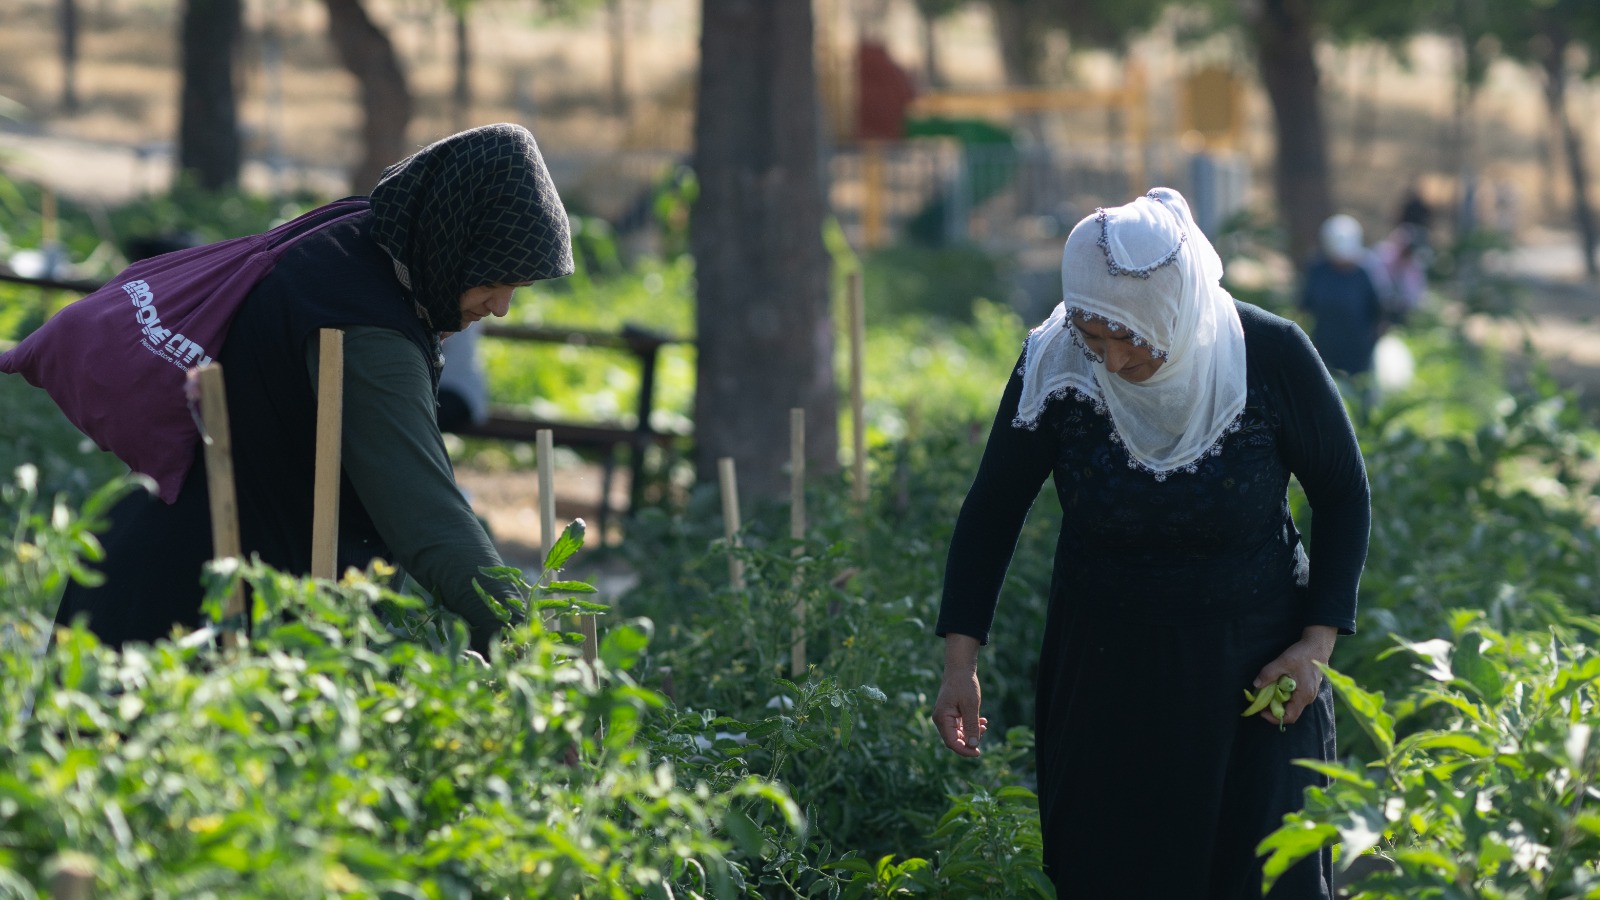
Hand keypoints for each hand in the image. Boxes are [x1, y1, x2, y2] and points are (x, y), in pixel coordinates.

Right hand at [932, 634, 987, 756]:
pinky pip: (959, 726)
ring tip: (984, 725)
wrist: (960, 668)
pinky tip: (981, 722)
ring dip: (972, 733)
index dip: (965, 750)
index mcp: (942, 718)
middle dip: (970, 740)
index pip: (952, 742)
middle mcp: (940, 720)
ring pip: (958, 734)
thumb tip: (973, 745)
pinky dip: (970, 726)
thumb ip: (971, 726)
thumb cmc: (964, 684)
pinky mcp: (950, 714)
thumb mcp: (971, 705)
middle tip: (984, 731)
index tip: (978, 752)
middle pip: (954, 740)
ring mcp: (945, 717)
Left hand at [1252, 626, 1336, 726]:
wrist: (1317, 645)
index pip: (1290, 716)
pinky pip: (1295, 697)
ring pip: (1292, 704)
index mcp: (1304, 695)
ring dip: (1278, 701)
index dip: (1274, 717)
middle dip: (1274, 709)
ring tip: (1267, 692)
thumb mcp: (1283, 662)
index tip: (1262, 711)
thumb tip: (1256, 685)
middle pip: (1290, 711)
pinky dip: (1284, 695)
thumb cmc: (1302, 654)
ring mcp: (1309, 693)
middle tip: (1261, 701)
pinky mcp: (1308, 688)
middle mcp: (1308, 698)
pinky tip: (1277, 685)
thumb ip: (1269, 674)